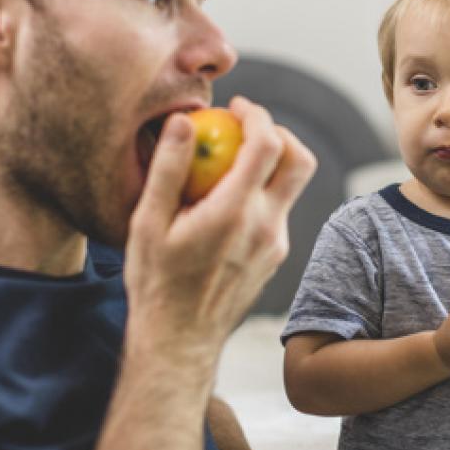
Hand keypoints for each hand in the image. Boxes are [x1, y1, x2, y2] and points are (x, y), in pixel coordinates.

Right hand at [124, 96, 316, 361]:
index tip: (235, 107)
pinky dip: (263, 193)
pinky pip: (278, 212)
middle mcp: (266, 226)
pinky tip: (227, 201)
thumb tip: (181, 121)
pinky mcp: (274, 258)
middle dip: (280, 132)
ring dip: (273, 163)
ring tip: (232, 162)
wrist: (180, 342)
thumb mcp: (148, 223)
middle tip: (247, 127)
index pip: (268, 144)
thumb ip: (168, 168)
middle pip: (300, 160)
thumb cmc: (155, 284)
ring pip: (293, 188)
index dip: (256, 115)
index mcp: (235, 212)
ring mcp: (275, 244)